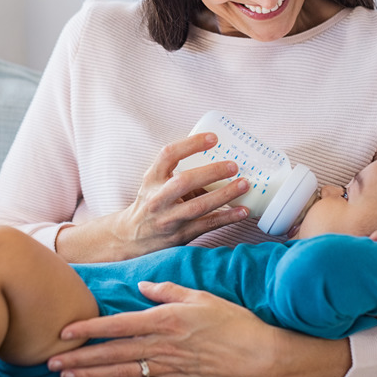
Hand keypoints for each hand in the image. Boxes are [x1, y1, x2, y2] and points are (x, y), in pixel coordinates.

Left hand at [47, 281, 337, 376]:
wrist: (258, 355)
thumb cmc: (232, 321)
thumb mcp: (200, 296)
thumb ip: (168, 291)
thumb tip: (144, 287)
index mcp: (164, 320)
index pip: (117, 324)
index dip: (89, 328)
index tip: (65, 331)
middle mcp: (161, 346)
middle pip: (112, 353)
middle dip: (80, 358)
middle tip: (54, 361)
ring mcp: (168, 368)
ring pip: (121, 373)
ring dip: (92, 376)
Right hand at [87, 132, 250, 258]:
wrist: (132, 238)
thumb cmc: (151, 204)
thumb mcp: (155, 184)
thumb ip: (179, 173)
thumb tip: (219, 163)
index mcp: (152, 178)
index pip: (168, 155)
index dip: (191, 144)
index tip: (213, 138)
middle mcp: (157, 198)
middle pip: (184, 181)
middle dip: (211, 172)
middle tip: (234, 166)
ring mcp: (168, 218)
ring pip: (198, 206)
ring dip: (224, 195)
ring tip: (244, 185)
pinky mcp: (180, 235)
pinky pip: (207, 225)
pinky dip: (227, 217)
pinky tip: (243, 211)